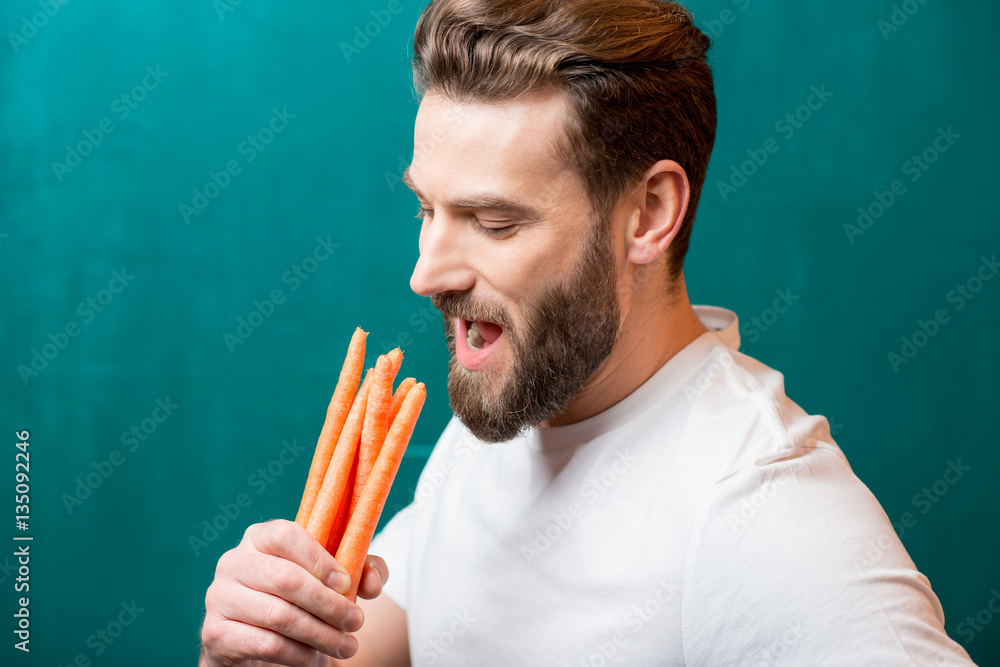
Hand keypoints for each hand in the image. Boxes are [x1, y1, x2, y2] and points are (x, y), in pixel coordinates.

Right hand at [199, 519, 388, 666]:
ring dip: (320, 634)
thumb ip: (359, 569)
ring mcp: (219, 597)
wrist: (256, 641)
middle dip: (329, 604)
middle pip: (286, 578)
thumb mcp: (331, 578)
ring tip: (346, 646)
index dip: (319, 559)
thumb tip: (371, 579)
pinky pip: (266, 644)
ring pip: (279, 615)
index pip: (286, 535)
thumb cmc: (298, 599)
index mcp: (259, 537)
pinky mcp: (215, 632)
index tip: (346, 583)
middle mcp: (234, 561)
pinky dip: (299, 654)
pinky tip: (316, 658)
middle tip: (356, 622)